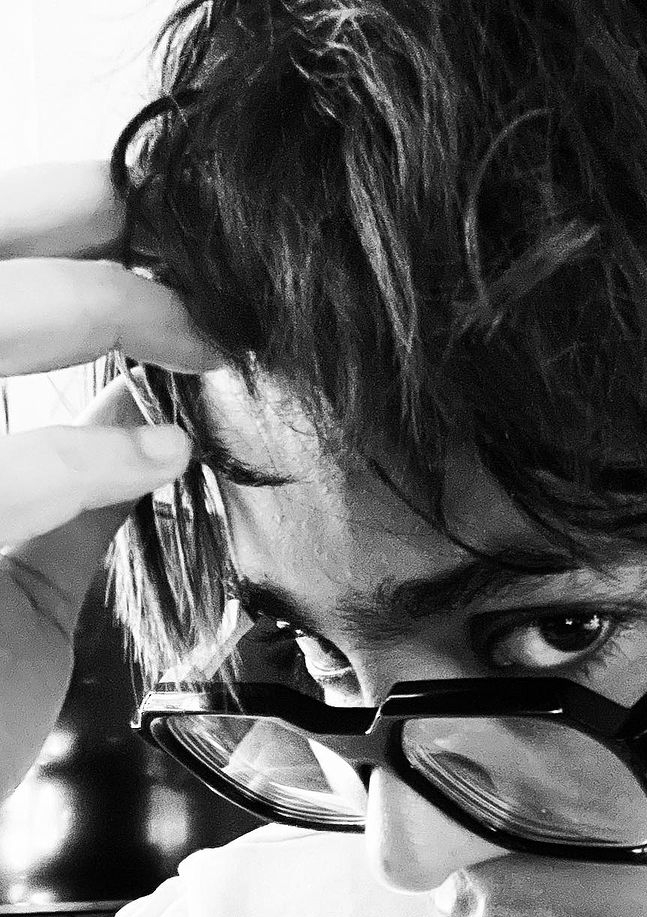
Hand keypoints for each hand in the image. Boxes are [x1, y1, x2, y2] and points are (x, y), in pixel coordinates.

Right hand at [0, 161, 222, 801]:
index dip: (45, 205)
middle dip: (81, 228)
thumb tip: (139, 401)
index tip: (149, 201)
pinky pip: (1, 474)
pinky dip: (88, 453)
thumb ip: (68, 479)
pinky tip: (161, 455)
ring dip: (106, 311)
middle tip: (198, 260)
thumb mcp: (18, 564)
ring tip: (204, 348)